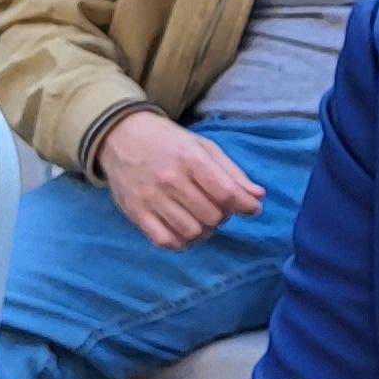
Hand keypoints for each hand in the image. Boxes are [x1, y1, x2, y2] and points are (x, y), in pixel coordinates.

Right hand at [96, 112, 263, 249]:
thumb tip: (258, 197)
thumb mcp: (203, 147)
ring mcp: (149, 197)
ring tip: (202, 218)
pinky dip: (182, 242)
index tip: (251, 208)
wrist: (120, 136)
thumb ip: (232, 173)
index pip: (225, 193)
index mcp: (189, 158)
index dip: (245, 206)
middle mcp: (169, 178)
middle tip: (218, 207)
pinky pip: (166, 241)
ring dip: (205, 230)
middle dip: (223, 216)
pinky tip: (185, 230)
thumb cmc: (169, 142)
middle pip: (211, 216)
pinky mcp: (135, 212)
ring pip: (191, 232)